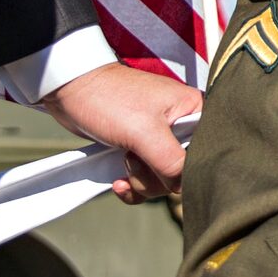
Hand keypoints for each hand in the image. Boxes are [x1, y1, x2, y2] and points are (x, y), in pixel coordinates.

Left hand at [42, 62, 201, 201]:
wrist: (71, 89)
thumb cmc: (109, 98)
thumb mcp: (145, 132)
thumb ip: (171, 162)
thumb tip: (183, 186)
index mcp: (194, 110)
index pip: (206, 154)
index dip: (184, 169)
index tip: (160, 164)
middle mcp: (182, 124)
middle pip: (184, 171)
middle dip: (154, 176)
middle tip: (132, 156)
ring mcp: (161, 138)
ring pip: (164, 179)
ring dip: (139, 180)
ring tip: (122, 158)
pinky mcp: (142, 148)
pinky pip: (148, 180)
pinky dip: (132, 185)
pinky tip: (118, 180)